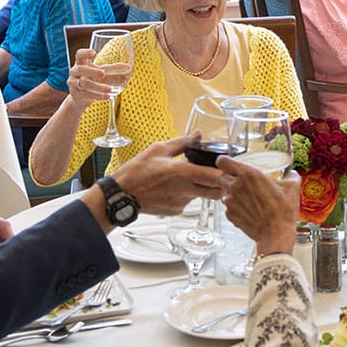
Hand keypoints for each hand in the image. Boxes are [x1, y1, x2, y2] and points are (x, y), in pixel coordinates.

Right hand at [66, 47, 110, 108]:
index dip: (85, 53)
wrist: (80, 97)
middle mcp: (75, 72)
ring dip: (98, 86)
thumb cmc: (92, 79)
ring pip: (84, 84)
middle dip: (91, 71)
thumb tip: (129, 68)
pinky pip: (86, 94)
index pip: (80, 54)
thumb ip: (114, 70)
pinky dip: (98, 95)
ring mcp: (74, 83)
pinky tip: (107, 96)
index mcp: (81, 63)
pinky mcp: (76, 94)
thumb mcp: (102, 73)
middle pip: (80, 69)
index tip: (94, 53)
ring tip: (111, 89)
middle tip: (102, 74)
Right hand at [110, 135, 225, 215]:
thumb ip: (182, 142)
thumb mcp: (158, 149)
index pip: (215, 176)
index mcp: (182, 172)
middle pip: (216, 192)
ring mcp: (181, 203)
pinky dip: (187, 195)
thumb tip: (198, 135)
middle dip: (220, 185)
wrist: (122, 195)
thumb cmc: (137, 172)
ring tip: (187, 179)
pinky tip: (174, 188)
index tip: (225, 166)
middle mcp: (185, 190)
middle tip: (215, 175)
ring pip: (202, 196)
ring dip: (201, 188)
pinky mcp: (176, 211)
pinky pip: (189, 202)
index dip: (225, 172)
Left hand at [217, 158, 299, 254]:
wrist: (277, 234)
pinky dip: (235, 208)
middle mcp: (236, 186)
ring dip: (232, 194)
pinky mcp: (230, 215)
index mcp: (248, 174)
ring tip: (247, 199)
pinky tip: (248, 211)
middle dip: (228, 177)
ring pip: (224, 193)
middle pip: (221, 176)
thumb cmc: (283, 211)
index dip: (225, 162)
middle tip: (240, 182)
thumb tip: (292, 174)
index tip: (230, 164)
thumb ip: (291, 176)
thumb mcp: (291, 188)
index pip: (223, 161)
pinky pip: (228, 208)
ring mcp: (231, 202)